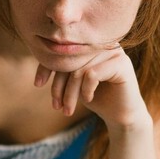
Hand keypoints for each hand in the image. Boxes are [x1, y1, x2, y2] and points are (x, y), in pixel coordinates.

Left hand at [34, 45, 149, 129]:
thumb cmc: (94, 96)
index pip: (61, 50)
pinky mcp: (121, 64)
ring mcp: (113, 52)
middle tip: (56, 106)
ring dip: (70, 94)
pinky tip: (88, 99)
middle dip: (58, 86)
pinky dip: (85, 90)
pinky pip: (91, 75)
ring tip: (67, 109)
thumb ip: (61, 67)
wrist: (120, 115)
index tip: (38, 84)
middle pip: (68, 61)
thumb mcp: (72, 82)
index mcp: (88, 44)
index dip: (46, 66)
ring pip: (78, 70)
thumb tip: (40, 55)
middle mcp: (101, 43)